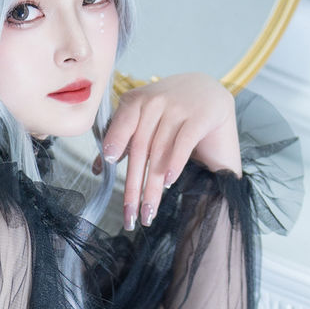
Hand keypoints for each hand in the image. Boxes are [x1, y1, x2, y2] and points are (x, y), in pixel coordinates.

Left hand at [99, 72, 239, 230]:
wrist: (211, 93)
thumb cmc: (174, 113)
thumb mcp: (147, 122)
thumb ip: (124, 139)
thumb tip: (98, 168)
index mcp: (138, 100)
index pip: (123, 124)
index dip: (116, 141)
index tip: (110, 161)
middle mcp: (157, 100)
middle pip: (141, 147)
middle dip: (134, 185)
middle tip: (129, 215)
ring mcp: (180, 107)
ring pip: (160, 151)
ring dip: (153, 185)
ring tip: (149, 211)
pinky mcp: (202, 115)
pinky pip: (184, 142)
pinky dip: (176, 161)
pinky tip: (169, 181)